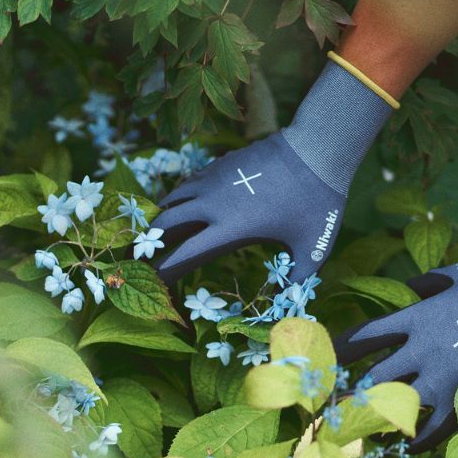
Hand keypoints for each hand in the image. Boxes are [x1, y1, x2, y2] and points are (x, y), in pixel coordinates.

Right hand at [152, 132, 344, 283]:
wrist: (318, 149)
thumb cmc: (318, 202)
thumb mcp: (314, 249)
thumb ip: (297, 282)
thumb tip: (287, 308)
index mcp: (231, 227)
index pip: (185, 253)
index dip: (164, 270)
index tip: (150, 281)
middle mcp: (213, 202)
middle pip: (166, 223)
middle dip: (149, 242)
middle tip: (139, 258)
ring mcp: (215, 179)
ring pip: (173, 198)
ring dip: (162, 217)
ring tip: (154, 234)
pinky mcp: (221, 163)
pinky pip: (189, 183)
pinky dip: (179, 197)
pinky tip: (183, 206)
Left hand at [335, 255, 457, 450]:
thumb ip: (432, 282)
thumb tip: (414, 285)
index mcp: (417, 318)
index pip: (366, 336)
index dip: (341, 349)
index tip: (325, 360)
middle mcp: (421, 351)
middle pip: (372, 379)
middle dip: (348, 394)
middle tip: (331, 407)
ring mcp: (441, 380)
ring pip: (396, 409)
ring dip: (375, 422)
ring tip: (358, 434)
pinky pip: (433, 430)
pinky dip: (417, 440)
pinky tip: (408, 447)